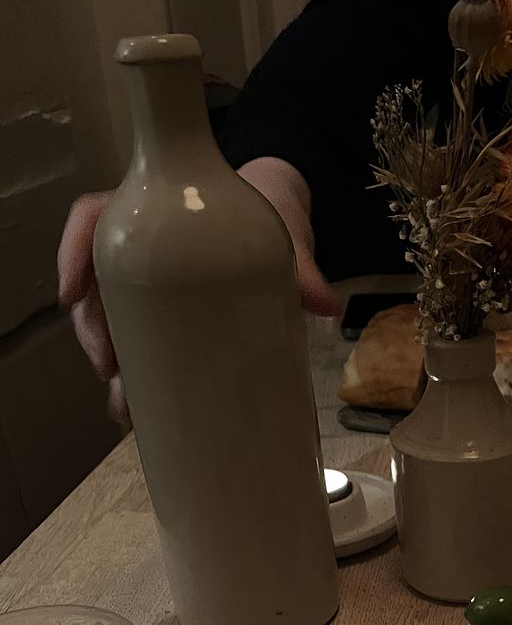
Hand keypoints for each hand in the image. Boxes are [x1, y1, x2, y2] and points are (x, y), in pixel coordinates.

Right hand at [56, 158, 338, 426]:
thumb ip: (302, 266)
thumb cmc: (269, 212)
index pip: (94, 218)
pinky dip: (138, 378)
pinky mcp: (170, 317)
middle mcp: (144, 249)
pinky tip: (140, 412)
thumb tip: (327, 305)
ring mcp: (153, 285)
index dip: (73, 253)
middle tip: (110, 370)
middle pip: (97, 284)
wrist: (280, 216)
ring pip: (113, 321)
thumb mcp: (282, 231)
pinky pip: (141, 343)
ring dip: (112, 366)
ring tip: (124, 406)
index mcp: (159, 213)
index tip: (71, 296)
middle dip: (96, 331)